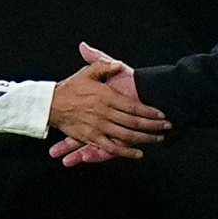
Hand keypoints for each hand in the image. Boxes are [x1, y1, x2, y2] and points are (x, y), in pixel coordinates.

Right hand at [47, 42, 165, 162]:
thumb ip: (104, 65)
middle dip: (154, 125)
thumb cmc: (71, 87)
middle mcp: (106, 114)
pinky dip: (125, 152)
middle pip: (135, 123)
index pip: (135, 106)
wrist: (51, 103)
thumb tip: (118, 64)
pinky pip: (111, 147)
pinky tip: (137, 154)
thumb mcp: (88, 72)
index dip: (150, 111)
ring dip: (145, 139)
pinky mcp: (92, 138)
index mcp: (107, 97)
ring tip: (158, 139)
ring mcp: (99, 127)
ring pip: (127, 136)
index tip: (162, 114)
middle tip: (167, 127)